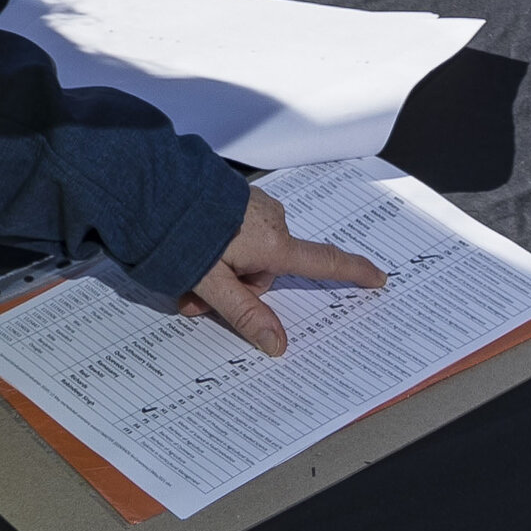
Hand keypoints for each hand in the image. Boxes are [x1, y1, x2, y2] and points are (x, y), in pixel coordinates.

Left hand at [182, 187, 387, 356]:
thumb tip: (279, 346)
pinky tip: (186, 250)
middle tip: (198, 295)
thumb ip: (245, 315)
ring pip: (246, 256)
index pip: (323, 262)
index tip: (378, 277)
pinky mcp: (232, 199)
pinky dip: (215, 251)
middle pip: (266, 272)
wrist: (152, 185)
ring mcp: (251, 206)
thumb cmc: (182, 234)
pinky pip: (234, 236)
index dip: (352, 272)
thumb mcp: (211, 284)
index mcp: (273, 243)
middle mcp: (270, 221)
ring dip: (220, 272)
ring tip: (184, 276)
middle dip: (236, 289)